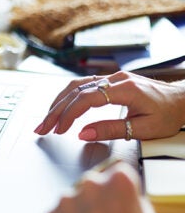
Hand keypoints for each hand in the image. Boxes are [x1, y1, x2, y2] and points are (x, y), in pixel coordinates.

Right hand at [34, 71, 184, 140]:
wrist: (180, 100)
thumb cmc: (166, 114)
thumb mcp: (143, 128)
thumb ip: (111, 130)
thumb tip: (83, 134)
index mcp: (124, 90)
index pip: (87, 99)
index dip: (69, 115)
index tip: (59, 130)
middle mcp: (115, 80)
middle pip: (76, 92)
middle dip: (56, 111)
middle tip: (42, 127)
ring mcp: (111, 79)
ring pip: (76, 86)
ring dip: (58, 103)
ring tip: (46, 119)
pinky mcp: (109, 82)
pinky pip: (82, 86)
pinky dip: (67, 97)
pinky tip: (59, 106)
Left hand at [42, 161, 163, 212]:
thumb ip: (134, 203)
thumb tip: (125, 201)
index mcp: (118, 180)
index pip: (117, 171)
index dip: (117, 187)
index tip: (115, 197)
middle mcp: (89, 183)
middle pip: (92, 185)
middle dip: (96, 199)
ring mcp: (65, 199)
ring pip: (72, 201)